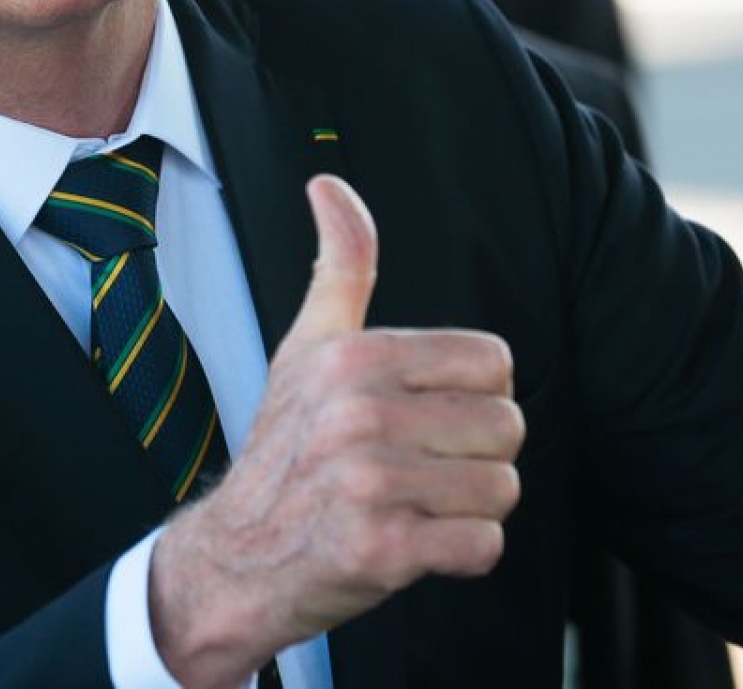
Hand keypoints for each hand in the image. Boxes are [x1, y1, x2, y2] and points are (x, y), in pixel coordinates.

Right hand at [148, 175, 524, 687]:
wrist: (235, 557)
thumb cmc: (285, 448)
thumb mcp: (306, 346)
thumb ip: (341, 266)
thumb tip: (329, 184)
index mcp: (354, 356)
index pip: (493, 362)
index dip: (473, 394)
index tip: (427, 415)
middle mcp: (360, 413)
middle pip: (506, 427)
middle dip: (477, 456)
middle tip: (421, 469)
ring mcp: (369, 483)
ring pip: (501, 488)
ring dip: (472, 508)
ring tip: (418, 505)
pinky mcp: (382, 549)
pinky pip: (483, 546)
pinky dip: (462, 554)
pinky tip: (417, 544)